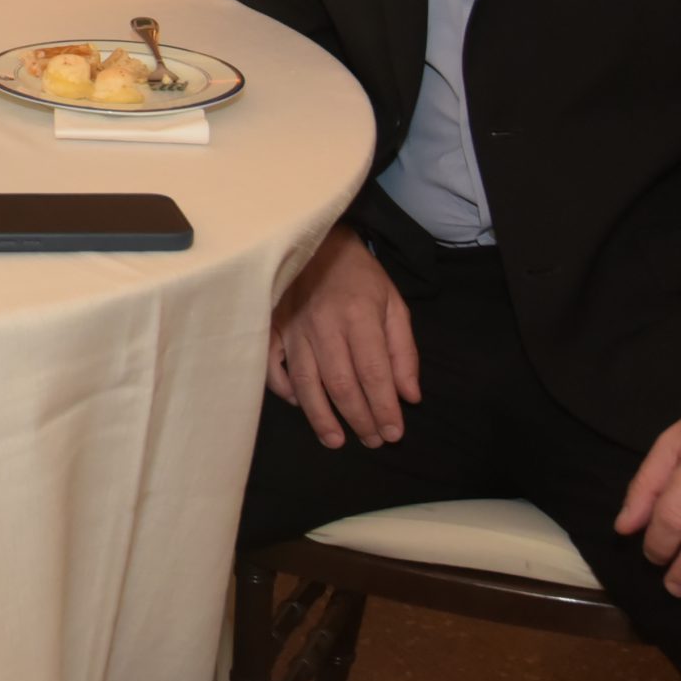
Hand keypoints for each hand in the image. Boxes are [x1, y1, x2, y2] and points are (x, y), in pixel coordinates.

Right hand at [266, 226, 420, 447]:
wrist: (315, 240)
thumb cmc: (358, 275)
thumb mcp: (393, 304)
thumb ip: (403, 350)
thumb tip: (410, 396)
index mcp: (359, 316)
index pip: (374, 374)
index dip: (384, 408)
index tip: (394, 433)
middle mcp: (324, 325)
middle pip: (341, 385)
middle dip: (359, 419)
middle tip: (372, 440)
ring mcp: (293, 327)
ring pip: (305, 383)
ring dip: (321, 417)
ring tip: (336, 440)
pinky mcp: (271, 327)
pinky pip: (273, 367)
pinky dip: (285, 390)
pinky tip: (300, 404)